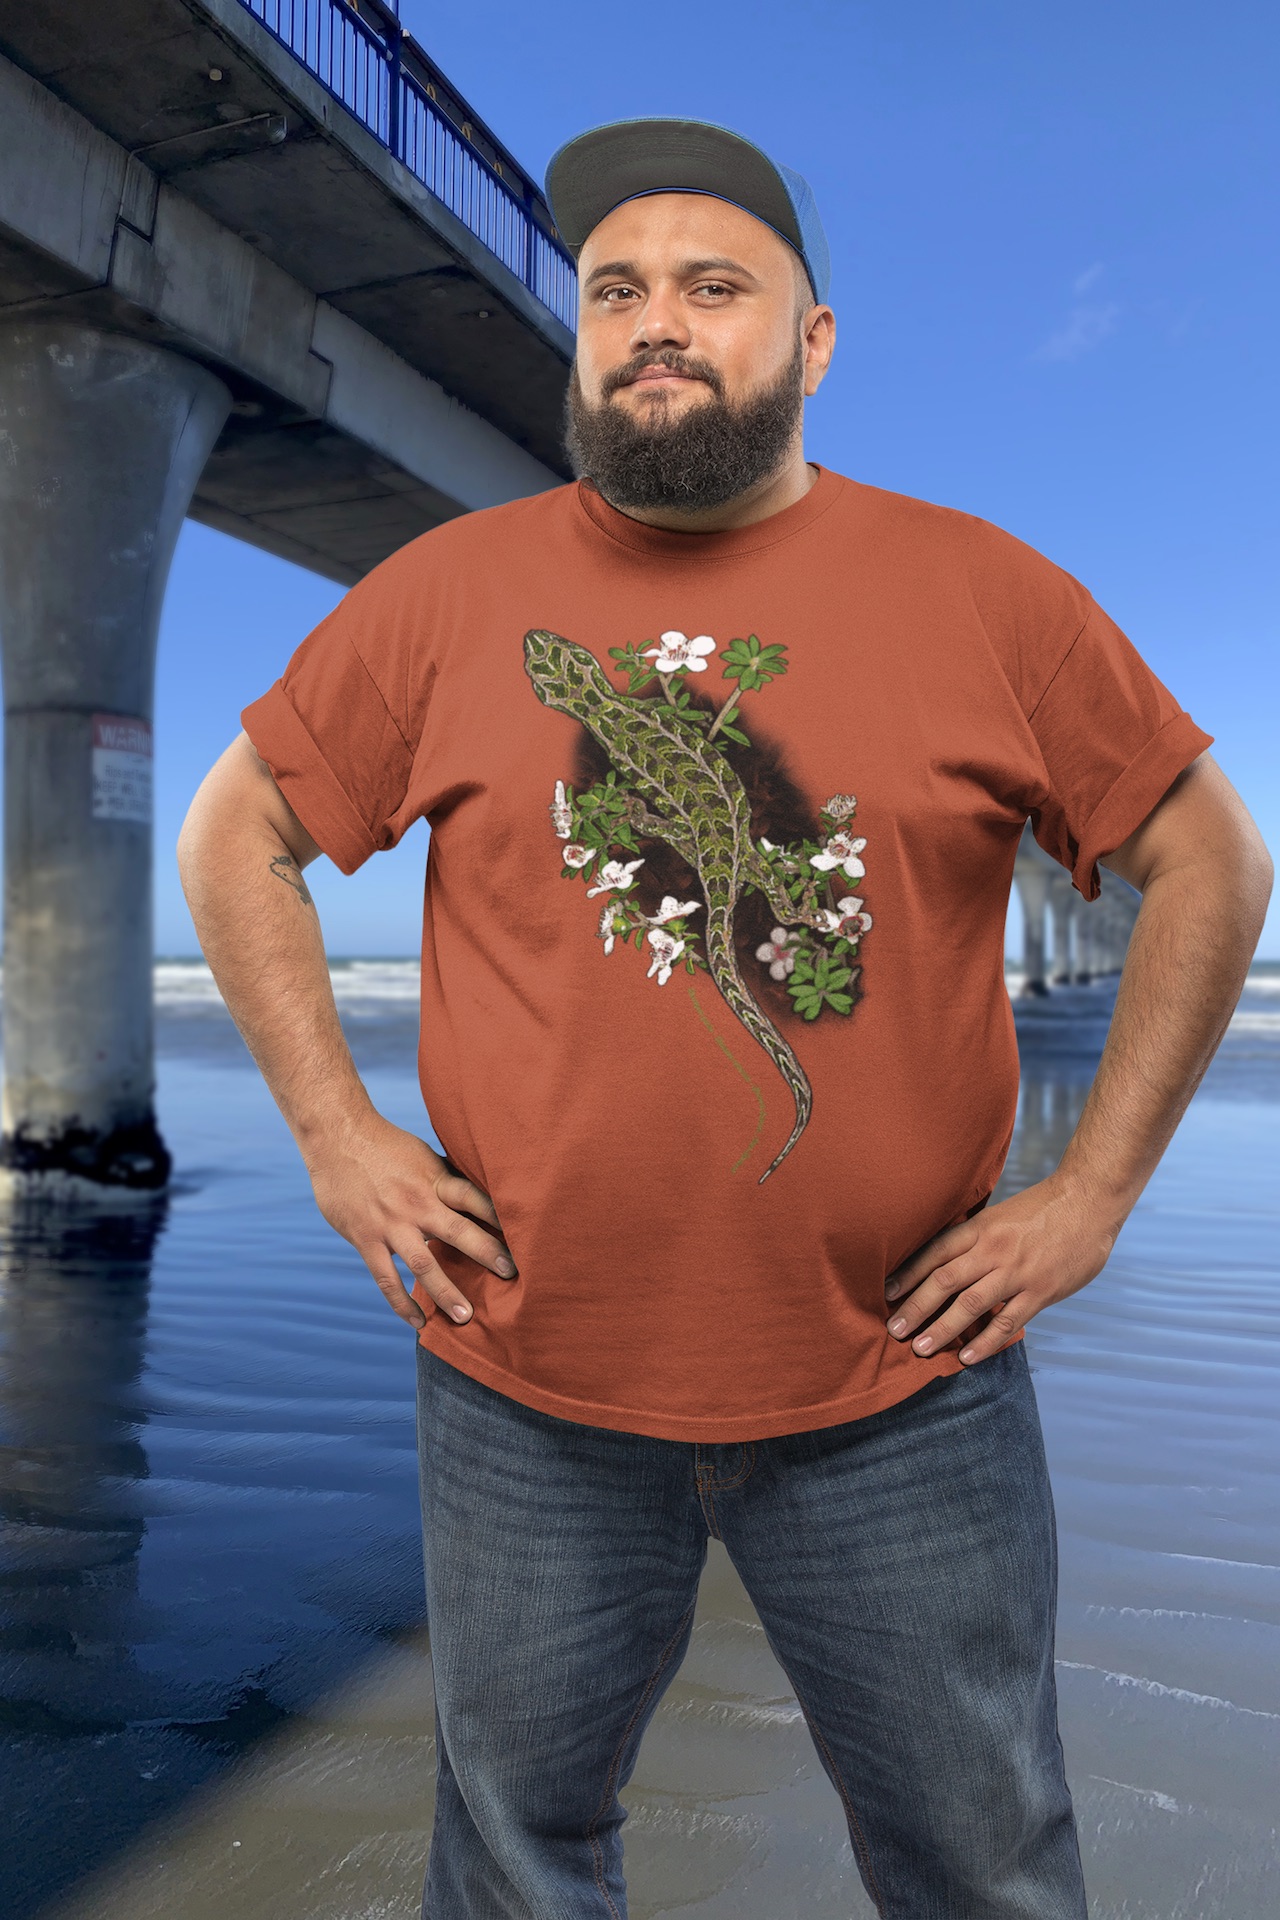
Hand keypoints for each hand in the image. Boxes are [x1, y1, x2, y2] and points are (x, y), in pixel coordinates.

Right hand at [304, 1111, 513, 1329]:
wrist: (337, 1138)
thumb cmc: (386, 1145)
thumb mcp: (424, 1155)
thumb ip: (448, 1179)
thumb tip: (483, 1191)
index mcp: (435, 1180)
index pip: (475, 1198)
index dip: (501, 1216)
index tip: (528, 1234)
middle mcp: (417, 1204)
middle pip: (458, 1232)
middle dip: (487, 1254)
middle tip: (512, 1276)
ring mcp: (390, 1224)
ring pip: (423, 1264)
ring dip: (446, 1292)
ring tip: (466, 1317)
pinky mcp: (366, 1239)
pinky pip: (386, 1279)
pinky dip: (403, 1303)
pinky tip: (419, 1321)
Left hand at [883, 1174, 1119, 1364]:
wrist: (1089, 1201)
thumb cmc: (1044, 1208)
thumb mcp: (1002, 1214)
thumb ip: (977, 1237)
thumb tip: (947, 1259)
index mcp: (980, 1228)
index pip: (935, 1252)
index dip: (908, 1274)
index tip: (887, 1292)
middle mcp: (993, 1250)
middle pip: (944, 1281)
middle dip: (915, 1307)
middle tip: (893, 1330)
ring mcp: (1016, 1272)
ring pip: (970, 1304)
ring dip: (943, 1329)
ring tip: (920, 1348)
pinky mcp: (1040, 1291)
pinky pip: (1007, 1322)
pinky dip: (984, 1341)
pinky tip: (967, 1357)